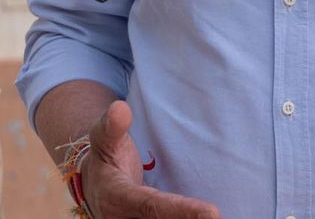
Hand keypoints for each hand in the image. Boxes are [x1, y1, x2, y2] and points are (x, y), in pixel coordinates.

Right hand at [80, 101, 219, 218]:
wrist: (95, 186)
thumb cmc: (107, 157)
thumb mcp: (104, 139)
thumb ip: (112, 127)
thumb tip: (120, 108)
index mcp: (117, 198)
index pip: (152, 205)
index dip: (181, 210)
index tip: (213, 212)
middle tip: (219, 218)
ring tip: (219, 218)